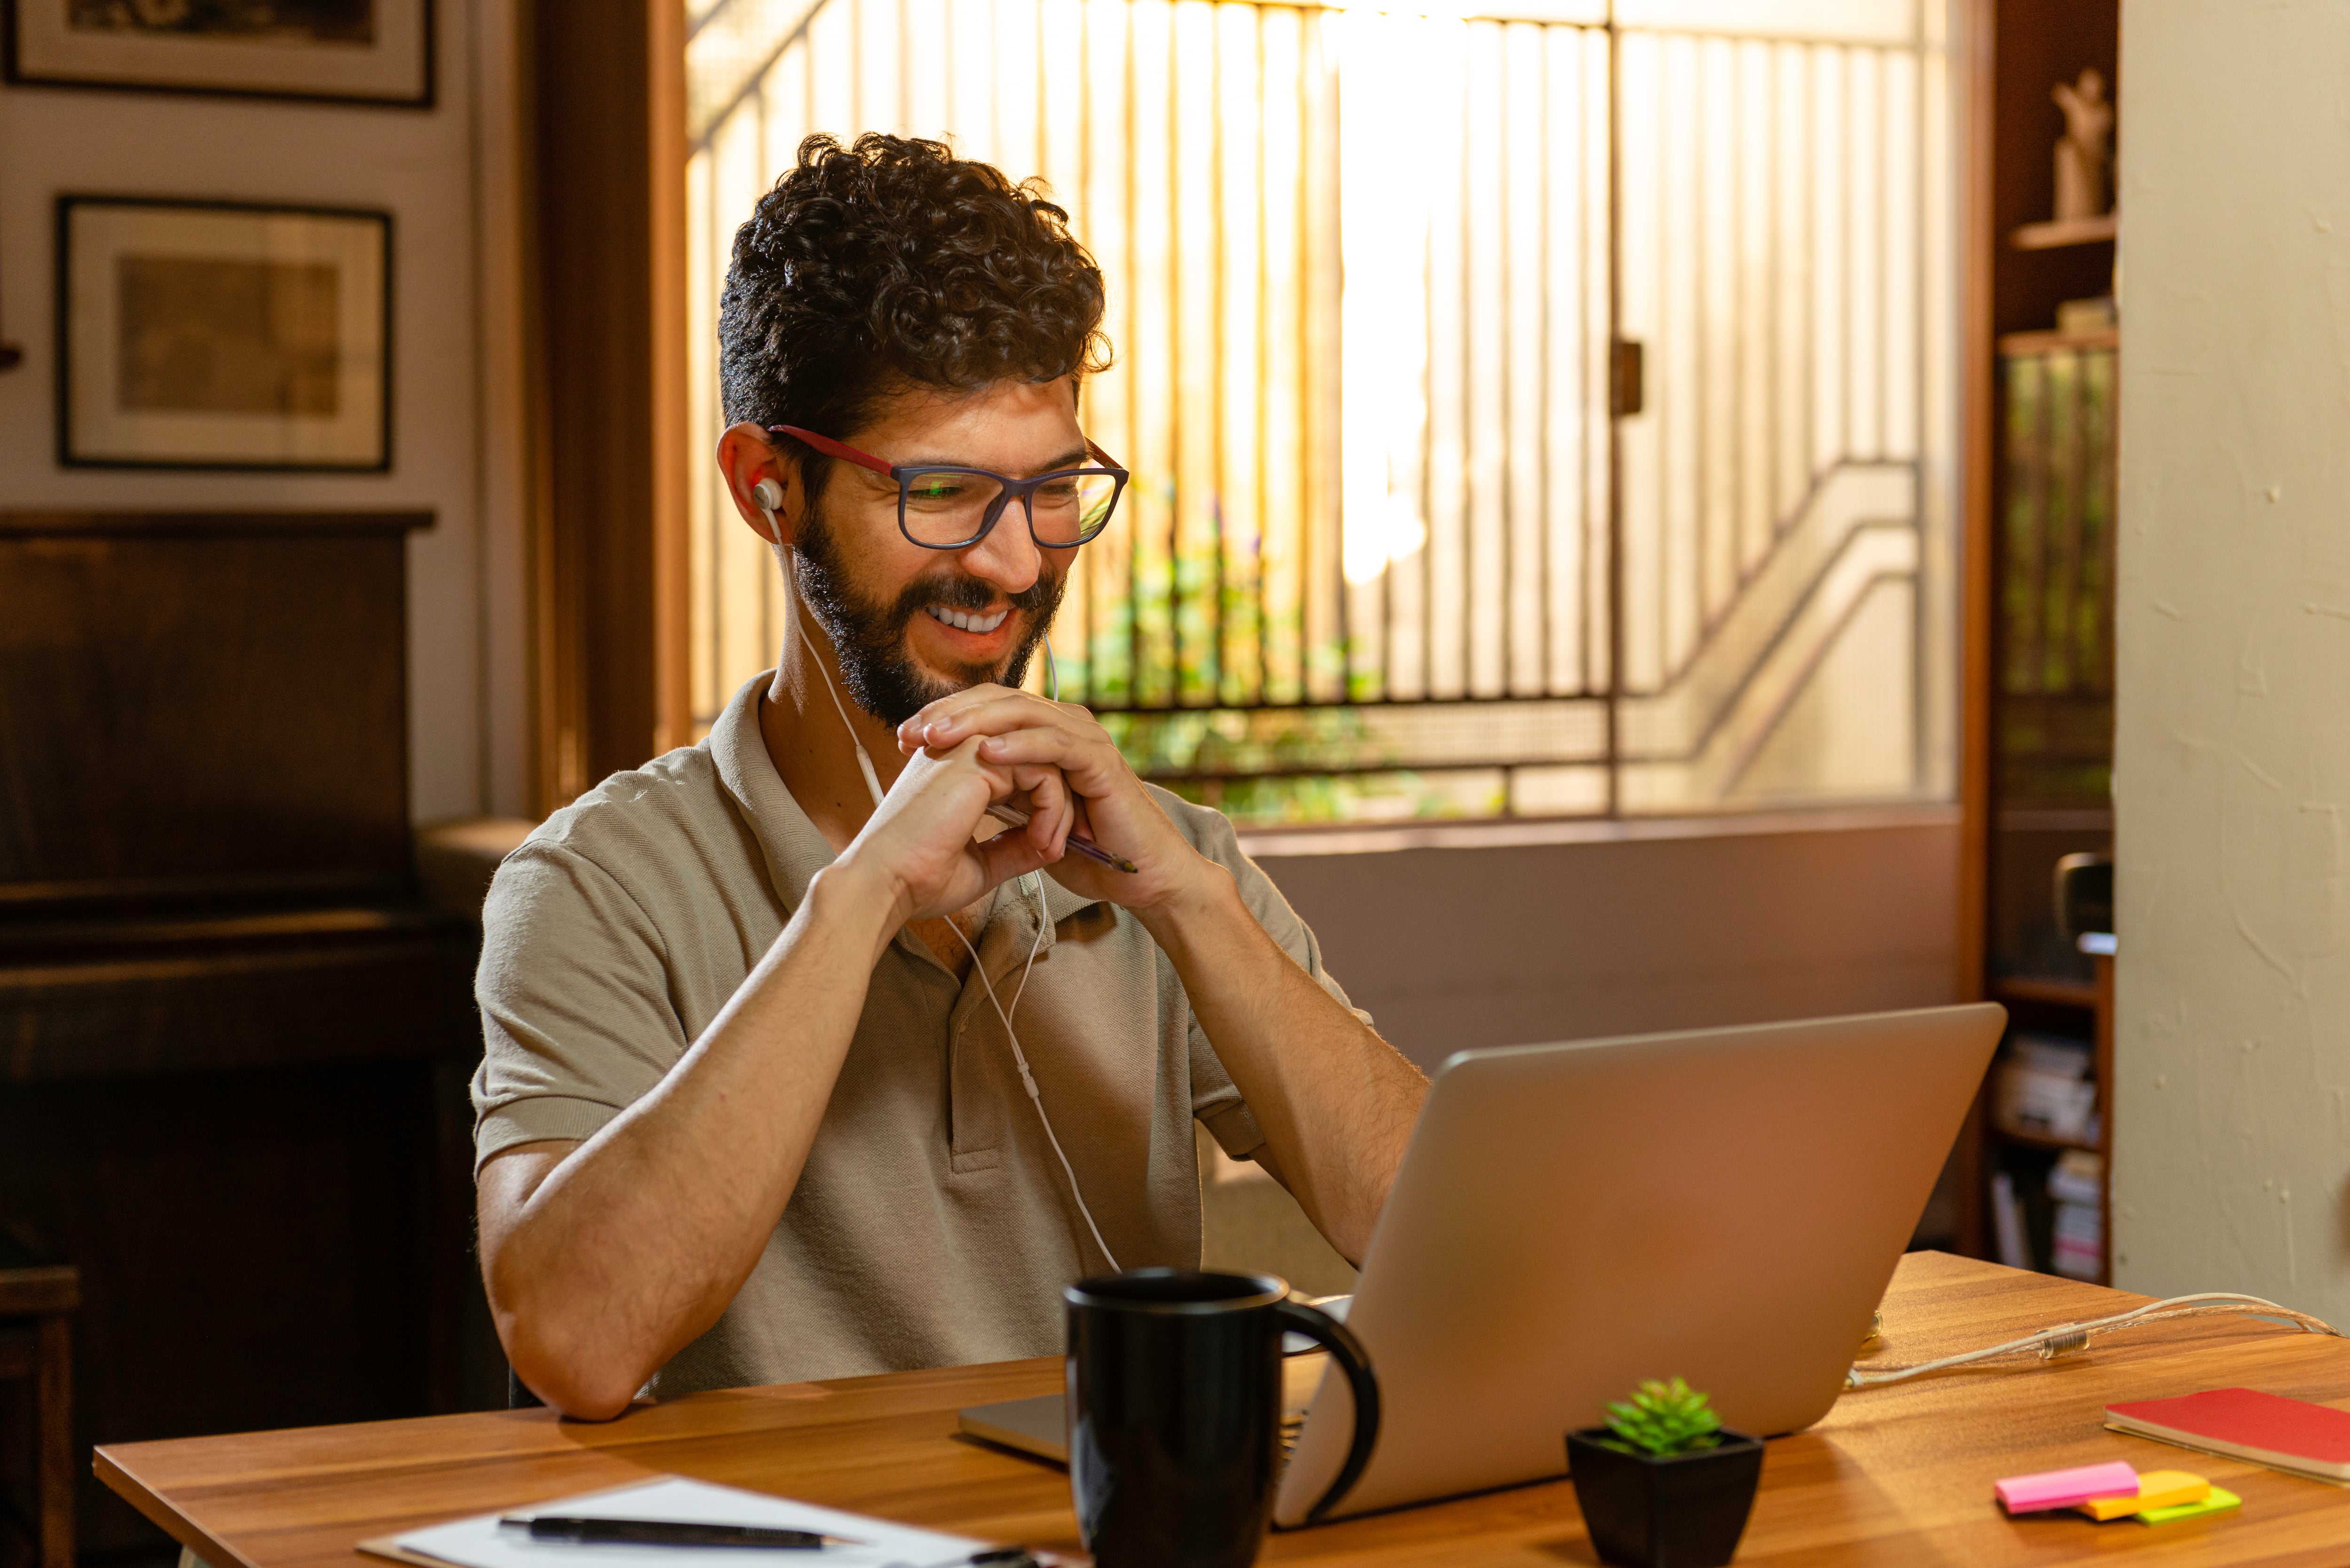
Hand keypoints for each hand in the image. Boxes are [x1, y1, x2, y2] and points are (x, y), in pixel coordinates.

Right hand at [837, 732, 1067, 923]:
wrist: (887, 883)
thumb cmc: (920, 878)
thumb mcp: (982, 863)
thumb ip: (1016, 848)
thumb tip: (1051, 846)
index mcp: (958, 771)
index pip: (1021, 772)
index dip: (1044, 809)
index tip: (1048, 849)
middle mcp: (963, 750)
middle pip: (1038, 762)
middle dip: (1060, 807)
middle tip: (1058, 849)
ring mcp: (970, 747)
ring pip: (1047, 763)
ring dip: (1061, 811)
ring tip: (1050, 850)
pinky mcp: (979, 756)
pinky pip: (1043, 771)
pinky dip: (1054, 810)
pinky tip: (1043, 842)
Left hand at [895, 686, 1214, 911]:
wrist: (1138, 876)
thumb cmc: (1087, 848)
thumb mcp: (1026, 815)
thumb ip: (998, 793)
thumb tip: (950, 786)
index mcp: (1043, 733)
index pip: (984, 709)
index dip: (942, 718)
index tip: (902, 741)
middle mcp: (1063, 725)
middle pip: (997, 701)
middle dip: (949, 714)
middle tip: (910, 732)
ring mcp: (1083, 739)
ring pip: (1021, 715)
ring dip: (975, 723)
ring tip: (938, 737)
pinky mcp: (1099, 760)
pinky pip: (1053, 743)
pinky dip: (1019, 746)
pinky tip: (987, 753)